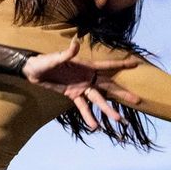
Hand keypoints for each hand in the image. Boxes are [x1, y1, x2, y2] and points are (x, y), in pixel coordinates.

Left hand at [21, 38, 142, 131]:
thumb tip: (75, 43)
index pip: (108, 65)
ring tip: (117, 119)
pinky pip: (83, 107)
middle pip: (108, 86)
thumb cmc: (44, 61)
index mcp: (86, 66)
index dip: (122, 64)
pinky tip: (95, 126)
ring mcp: (81, 87)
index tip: (136, 64)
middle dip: (122, 93)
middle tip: (137, 100)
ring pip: (98, 100)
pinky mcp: (73, 95)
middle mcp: (87, 77)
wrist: (33, 71)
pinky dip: (88, 116)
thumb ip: (66, 54)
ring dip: (107, 109)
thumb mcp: (54, 58)